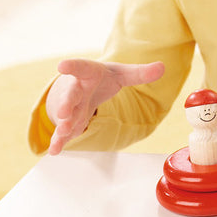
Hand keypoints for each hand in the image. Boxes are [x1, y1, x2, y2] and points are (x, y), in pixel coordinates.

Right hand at [45, 58, 164, 155]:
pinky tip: (54, 150)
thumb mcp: (122, 73)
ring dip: (64, 124)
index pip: (81, 67)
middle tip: (65, 111)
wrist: (84, 85)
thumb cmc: (103, 77)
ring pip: (66, 116)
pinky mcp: (70, 121)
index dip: (72, 65)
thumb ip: (140, 73)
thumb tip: (162, 67)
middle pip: (71, 95)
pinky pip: (63, 131)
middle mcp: (76, 89)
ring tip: (63, 132)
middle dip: (67, 103)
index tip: (62, 65)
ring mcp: (71, 107)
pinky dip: (59, 141)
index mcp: (88, 73)